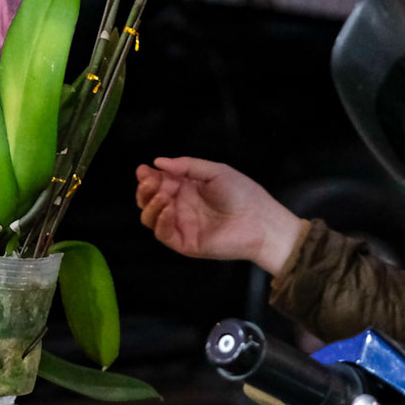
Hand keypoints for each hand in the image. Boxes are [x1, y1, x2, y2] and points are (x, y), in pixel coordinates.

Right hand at [135, 156, 304, 271]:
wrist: (261, 221)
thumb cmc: (243, 193)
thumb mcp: (215, 171)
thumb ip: (187, 166)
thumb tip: (158, 162)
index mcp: (186, 188)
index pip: (158, 182)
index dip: (148, 176)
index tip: (144, 169)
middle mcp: (180, 206)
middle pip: (149, 199)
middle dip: (144, 189)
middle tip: (150, 182)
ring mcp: (181, 225)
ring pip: (150, 217)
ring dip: (150, 204)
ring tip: (162, 196)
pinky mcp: (185, 242)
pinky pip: (163, 233)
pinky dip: (160, 221)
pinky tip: (168, 209)